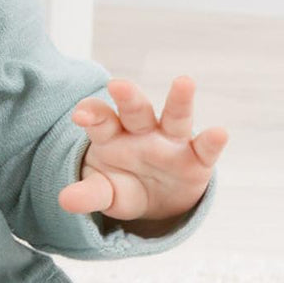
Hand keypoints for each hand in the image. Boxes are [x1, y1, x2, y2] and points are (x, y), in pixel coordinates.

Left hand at [58, 76, 228, 226]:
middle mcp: (142, 131)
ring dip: (179, 100)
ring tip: (184, 82)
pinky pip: (205, 149)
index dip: (91, 113)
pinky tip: (219, 132)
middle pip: (135, 110)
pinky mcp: (196, 159)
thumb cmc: (123, 185)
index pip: (100, 117)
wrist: (155, 200)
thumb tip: (64, 201)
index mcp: (112, 134)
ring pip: (174, 117)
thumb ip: (89, 193)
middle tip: (118, 84)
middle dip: (128, 97)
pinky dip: (212, 141)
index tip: (80, 116)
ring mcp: (171, 142)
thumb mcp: (105, 192)